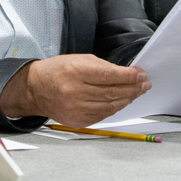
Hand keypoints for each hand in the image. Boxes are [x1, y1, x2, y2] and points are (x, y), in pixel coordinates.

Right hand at [0, 54, 150, 127]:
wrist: (36, 90)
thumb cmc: (58, 70)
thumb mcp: (79, 59)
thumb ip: (103, 67)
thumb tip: (127, 74)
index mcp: (75, 72)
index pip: (109, 76)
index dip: (128, 76)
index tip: (141, 75)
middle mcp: (74, 92)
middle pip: (111, 92)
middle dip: (132, 88)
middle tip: (145, 84)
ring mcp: (75, 109)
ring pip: (110, 106)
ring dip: (127, 99)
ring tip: (138, 92)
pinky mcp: (77, 121)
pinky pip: (103, 116)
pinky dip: (115, 108)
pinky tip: (123, 101)